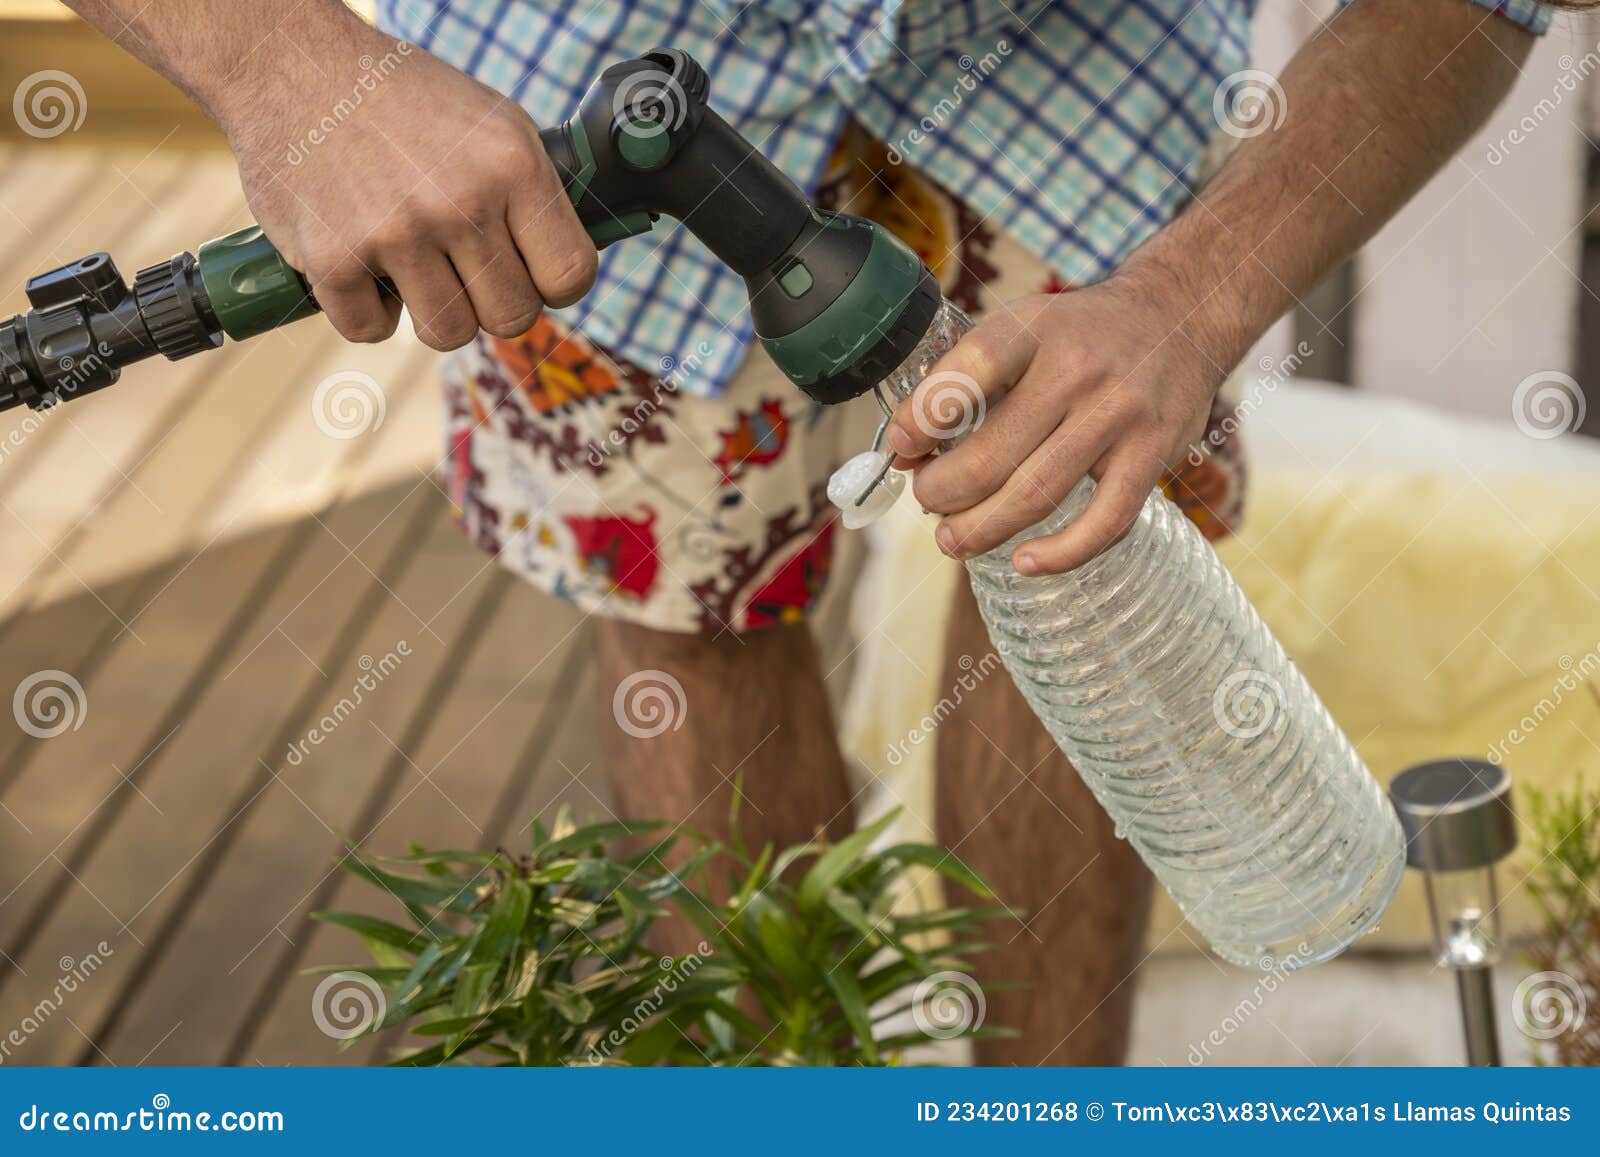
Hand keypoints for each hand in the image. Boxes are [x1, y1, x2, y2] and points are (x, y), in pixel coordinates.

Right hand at [203, 6, 594, 349]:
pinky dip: (366, 310)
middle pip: (512, 316)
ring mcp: (396, 234)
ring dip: (433, 311)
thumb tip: (567, 270)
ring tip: (414, 266)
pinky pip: (372, 331)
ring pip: (449, 334)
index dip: (552, 285)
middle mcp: (460, 202)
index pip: (570, 275)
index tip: (529, 272)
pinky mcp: (333, 259)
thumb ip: (532, 193)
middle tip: (463, 268)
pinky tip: (362, 266)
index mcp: (512, 165)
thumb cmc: (400, 98)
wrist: (290, 62)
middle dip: (492, 301)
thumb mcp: (492, 121)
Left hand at [885, 276, 1225, 575]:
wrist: (1181, 317)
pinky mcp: (1153, 455)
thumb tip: (904, 450)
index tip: (900, 447)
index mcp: (1035, 328)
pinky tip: (1025, 562)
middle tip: (927, 499)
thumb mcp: (1026, 327)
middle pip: (991, 453)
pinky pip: (1105, 521)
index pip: (970, 370)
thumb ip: (969, 380)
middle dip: (942, 490)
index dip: (924, 415)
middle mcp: (1078, 369)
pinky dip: (1061, 553)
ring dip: (981, 528)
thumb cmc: (1083, 335)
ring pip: (1035, 493)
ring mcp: (1119, 415)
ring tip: (952, 540)